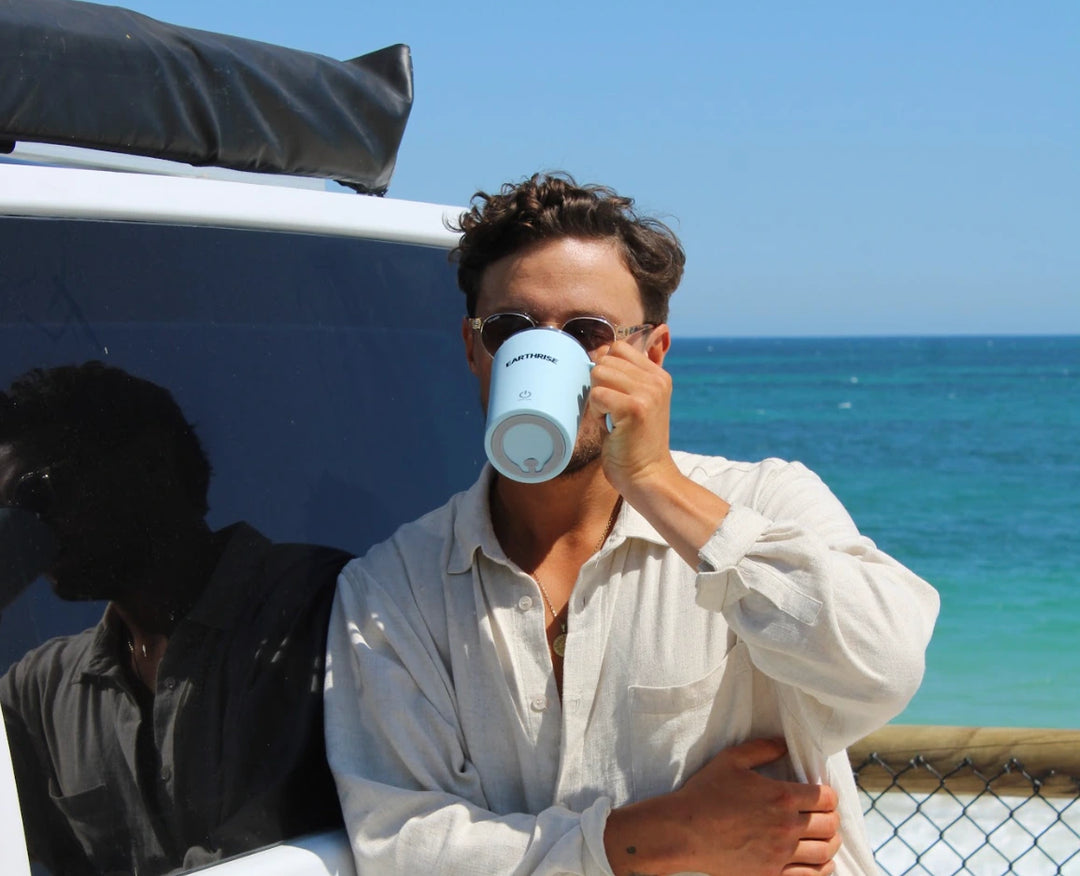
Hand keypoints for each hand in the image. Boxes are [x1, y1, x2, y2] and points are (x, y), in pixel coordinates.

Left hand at [588, 335, 730, 567]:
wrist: (647, 477)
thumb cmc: (634, 443)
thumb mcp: (636, 403)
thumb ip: (624, 378)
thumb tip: (598, 352)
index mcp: (658, 375)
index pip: (619, 347)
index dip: (605, 368)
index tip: (612, 394)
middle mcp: (657, 380)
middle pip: (606, 359)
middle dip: (599, 384)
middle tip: (611, 411)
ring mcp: (648, 392)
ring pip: (599, 373)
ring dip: (597, 397)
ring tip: (611, 418)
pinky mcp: (635, 408)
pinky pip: (597, 394)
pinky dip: (597, 412)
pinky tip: (611, 426)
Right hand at [605, 738, 840, 875]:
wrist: (683, 831)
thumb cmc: (705, 793)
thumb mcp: (731, 760)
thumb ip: (762, 748)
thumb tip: (784, 744)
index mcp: (782, 797)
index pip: (826, 798)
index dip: (828, 795)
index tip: (820, 795)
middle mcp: (787, 827)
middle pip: (830, 825)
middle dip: (831, 817)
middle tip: (823, 814)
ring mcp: (781, 854)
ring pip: (825, 851)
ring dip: (830, 842)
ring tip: (825, 837)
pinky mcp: (771, 874)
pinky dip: (822, 868)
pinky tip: (819, 861)